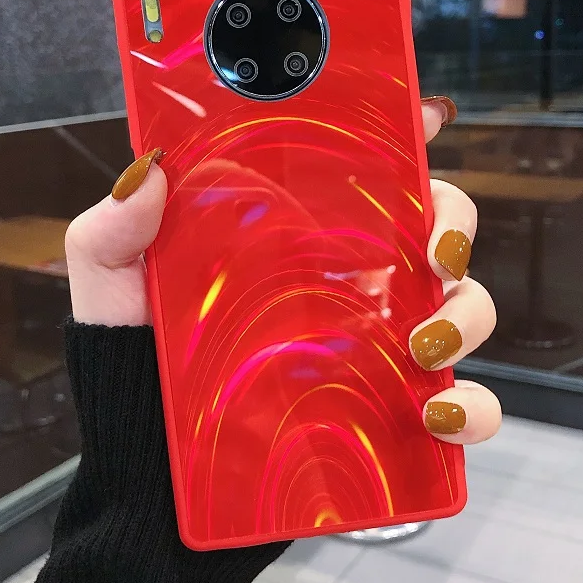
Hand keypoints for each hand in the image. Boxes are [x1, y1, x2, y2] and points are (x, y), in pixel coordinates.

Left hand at [65, 98, 500, 447]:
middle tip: (433, 252)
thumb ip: (113, 230)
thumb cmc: (137, 360)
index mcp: (295, 231)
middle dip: (453, 224)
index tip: (430, 117)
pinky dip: (471, 407)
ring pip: (461, 304)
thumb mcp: (111, 285)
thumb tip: (148, 173)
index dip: (405, 134)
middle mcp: (346, 275)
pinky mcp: (386, 407)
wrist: (152, 466)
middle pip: (433, 224)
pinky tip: (440, 413)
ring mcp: (373, 340)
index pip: (362, 167)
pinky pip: (458, 402)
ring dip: (466, 315)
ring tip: (424, 344)